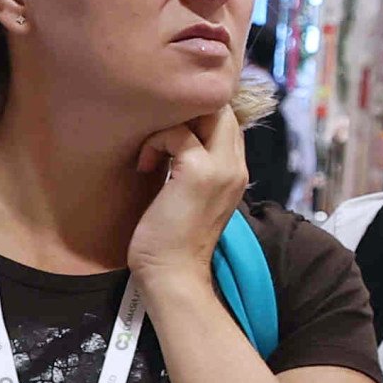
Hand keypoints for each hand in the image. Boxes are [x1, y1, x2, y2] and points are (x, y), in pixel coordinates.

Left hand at [129, 106, 248, 293]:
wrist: (173, 273)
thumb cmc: (173, 240)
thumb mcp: (190, 195)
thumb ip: (194, 166)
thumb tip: (174, 138)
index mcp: (236, 171)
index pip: (228, 121)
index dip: (199, 116)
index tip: (170, 134)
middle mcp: (236, 166)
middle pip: (223, 109)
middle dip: (186, 112)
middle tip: (160, 137)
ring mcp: (222, 168)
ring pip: (206, 113)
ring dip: (170, 124)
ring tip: (153, 152)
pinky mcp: (200, 172)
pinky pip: (178, 133)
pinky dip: (155, 143)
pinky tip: (145, 167)